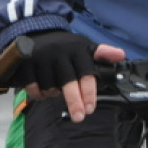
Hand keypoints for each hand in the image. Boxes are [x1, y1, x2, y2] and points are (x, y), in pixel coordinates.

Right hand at [10, 30, 124, 121]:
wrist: (36, 29)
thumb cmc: (64, 45)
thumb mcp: (83, 46)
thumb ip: (102, 53)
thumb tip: (121, 55)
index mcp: (77, 49)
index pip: (86, 73)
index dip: (88, 93)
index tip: (90, 109)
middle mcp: (60, 52)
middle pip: (68, 83)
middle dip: (74, 102)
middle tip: (79, 117)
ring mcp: (42, 57)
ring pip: (50, 87)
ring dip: (53, 94)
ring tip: (56, 89)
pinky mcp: (26, 63)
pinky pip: (33, 87)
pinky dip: (38, 93)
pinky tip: (43, 90)